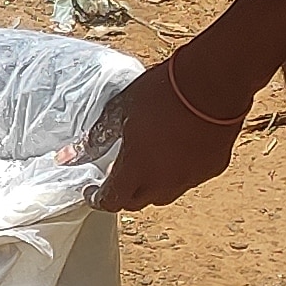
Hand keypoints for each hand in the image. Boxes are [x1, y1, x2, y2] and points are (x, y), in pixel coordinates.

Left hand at [95, 56, 252, 208]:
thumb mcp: (121, 109)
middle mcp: (164, 182)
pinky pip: (189, 179)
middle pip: (136, 202)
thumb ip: (97, 137)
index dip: (97, 198)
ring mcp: (190, 178)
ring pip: (164, 194)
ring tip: (146, 163)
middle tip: (116, 176)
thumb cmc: (164, 92)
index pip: (111, 200)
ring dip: (150, 185)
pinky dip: (177, 172)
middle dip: (122, 193)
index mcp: (136, 168)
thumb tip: (72, 155)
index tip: (92, 190)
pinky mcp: (212, 169)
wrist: (213, 83)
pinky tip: (176, 152)